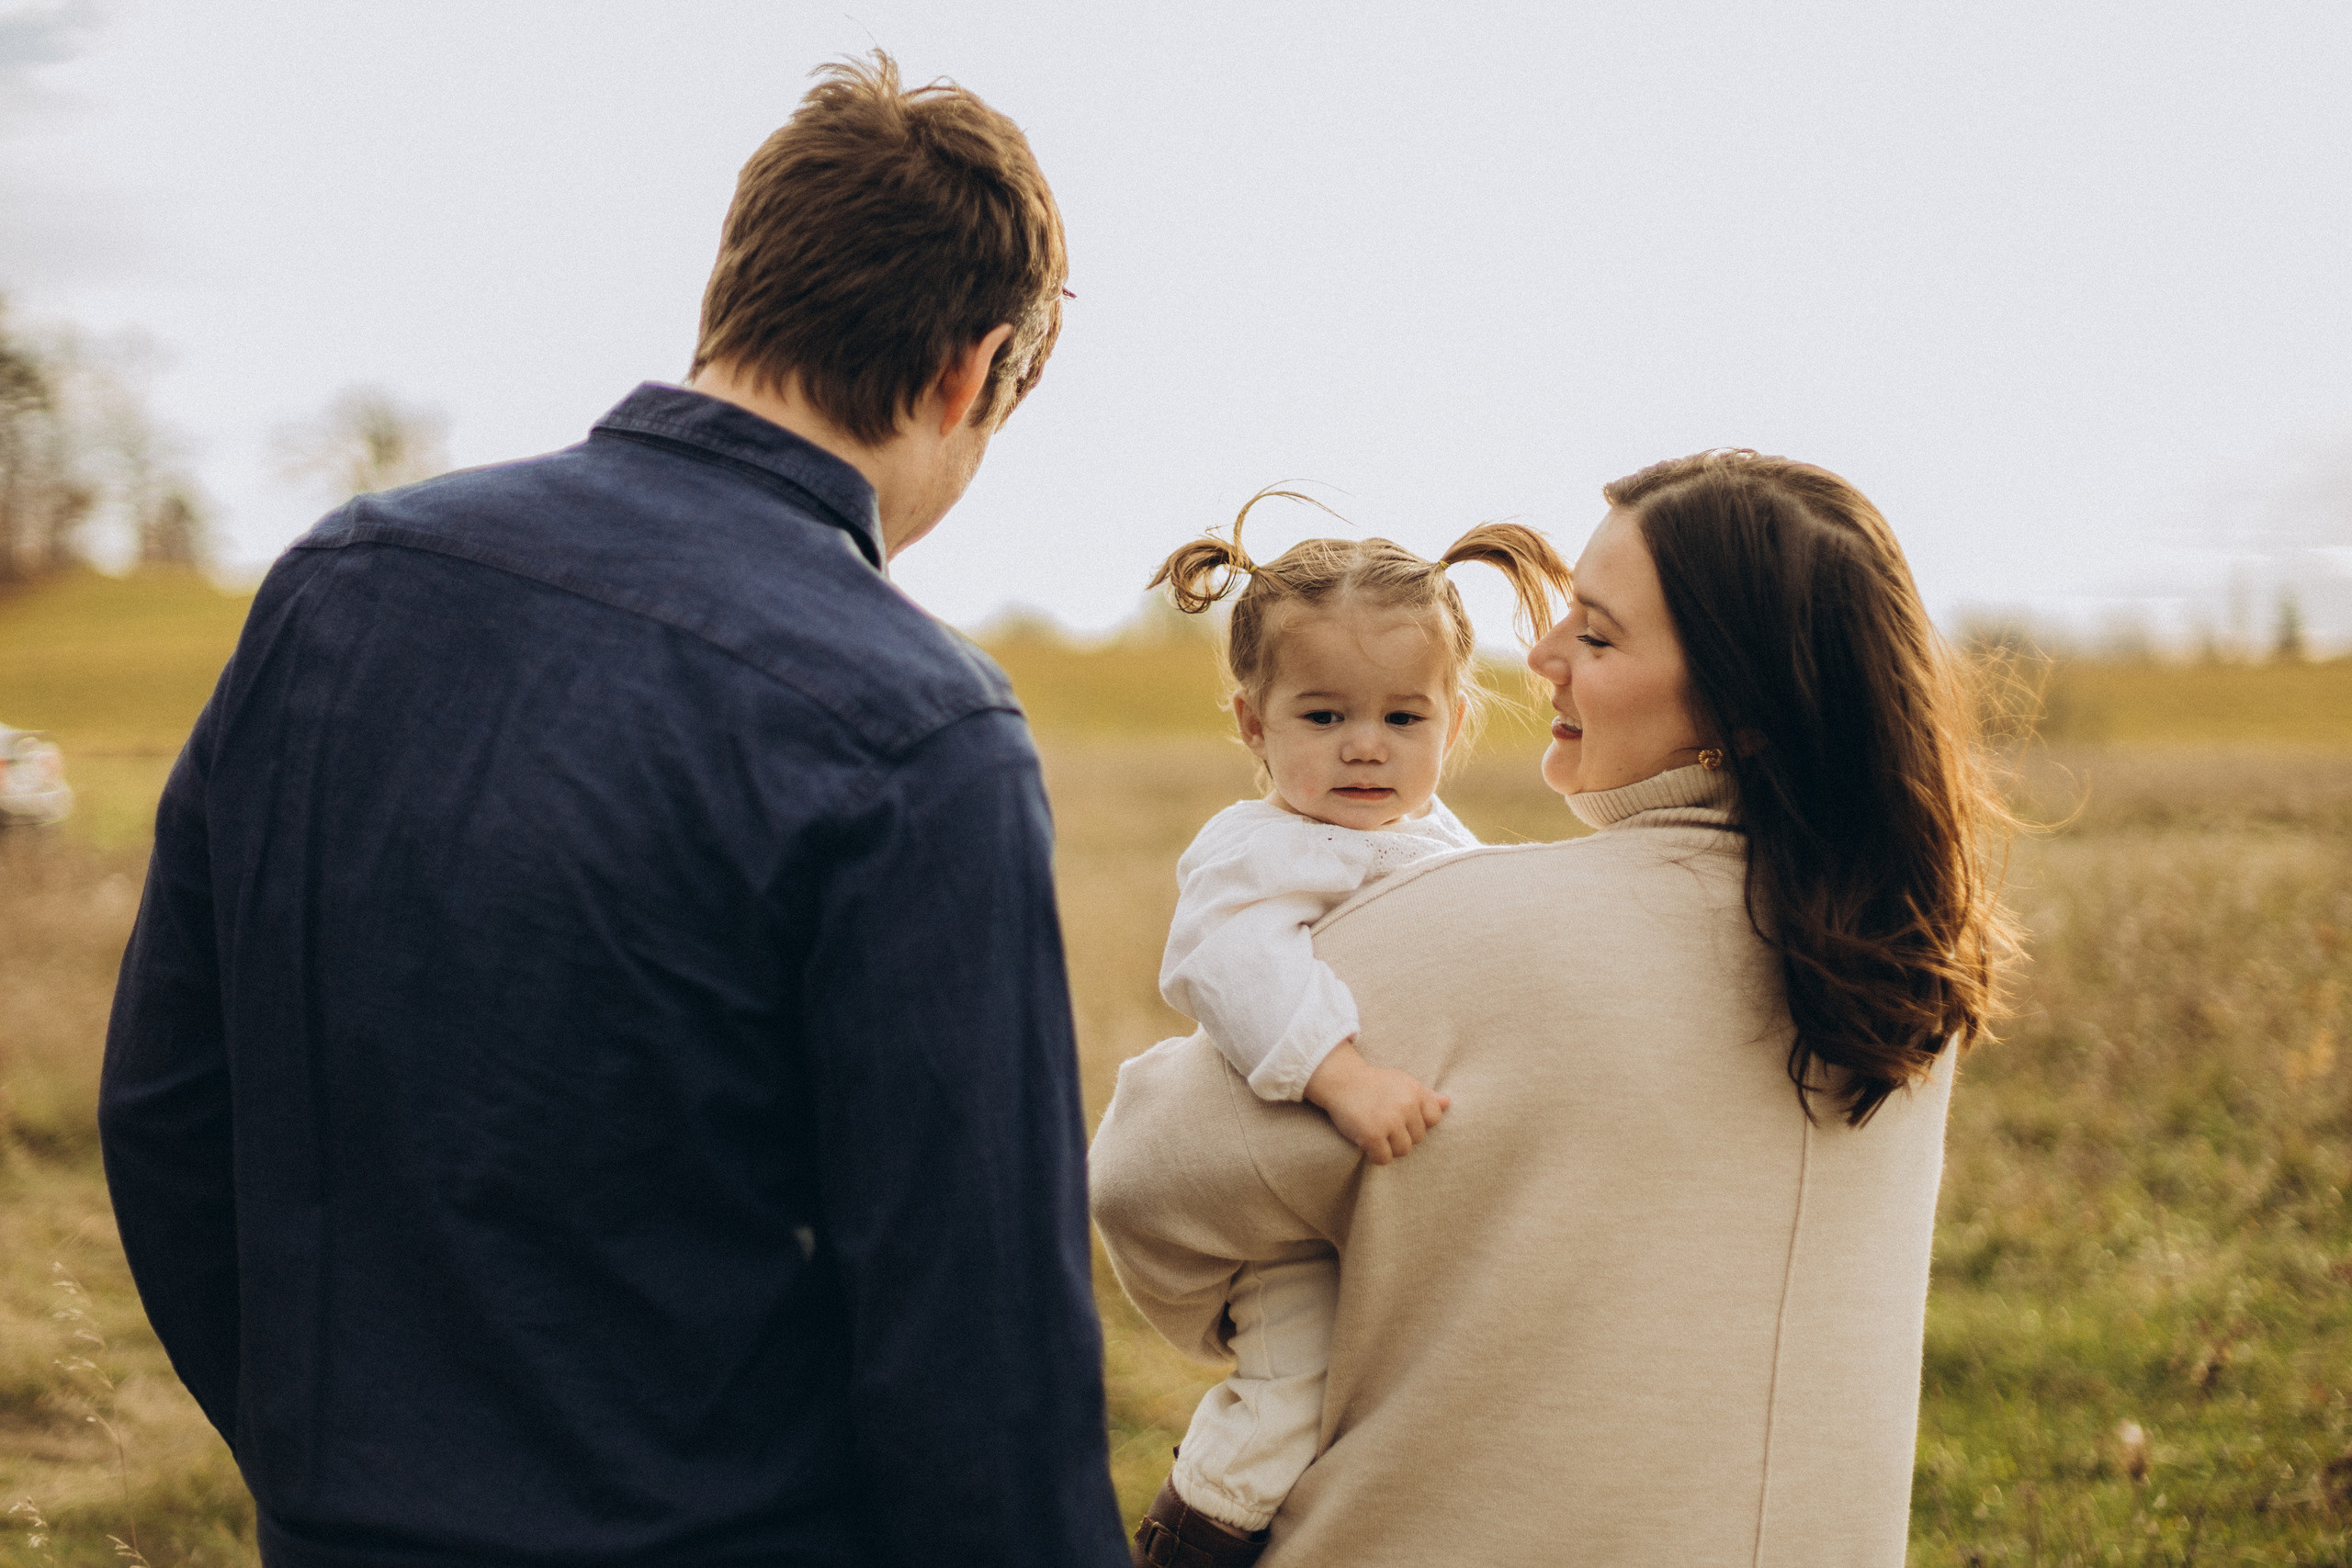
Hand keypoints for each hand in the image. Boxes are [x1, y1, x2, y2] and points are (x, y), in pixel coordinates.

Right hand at [1303, 1038, 1449, 1164]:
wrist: (1341, 1081)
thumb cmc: (1373, 1083)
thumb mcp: (1402, 1082)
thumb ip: (1426, 1095)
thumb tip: (1448, 1103)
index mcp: (1415, 1091)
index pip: (1434, 1119)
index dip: (1418, 1121)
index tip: (1403, 1117)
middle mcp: (1406, 1106)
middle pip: (1418, 1138)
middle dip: (1403, 1135)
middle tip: (1385, 1124)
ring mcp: (1389, 1121)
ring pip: (1403, 1150)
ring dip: (1390, 1147)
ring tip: (1377, 1133)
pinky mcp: (1372, 1135)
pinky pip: (1384, 1158)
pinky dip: (1376, 1155)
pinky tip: (1367, 1143)